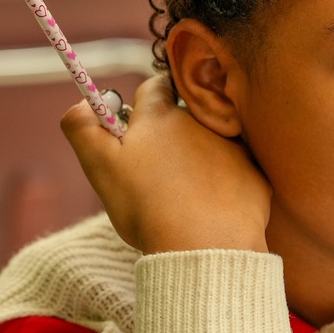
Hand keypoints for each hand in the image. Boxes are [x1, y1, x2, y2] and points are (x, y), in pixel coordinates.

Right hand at [61, 75, 270, 254]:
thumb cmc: (146, 206)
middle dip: (169, 137)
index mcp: (161, 116)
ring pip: (208, 145)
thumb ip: (82, 127)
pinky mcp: (253, 174)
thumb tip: (80, 104)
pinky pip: (235, 172)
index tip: (136, 127)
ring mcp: (232, 147)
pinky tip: (210, 209)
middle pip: (182, 119)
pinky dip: (223, 185)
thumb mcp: (100, 165)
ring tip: (183, 197)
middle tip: (155, 173)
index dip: (143, 103)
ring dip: (196, 160)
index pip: (154, 87)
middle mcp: (201, 122)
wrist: (204, 245)